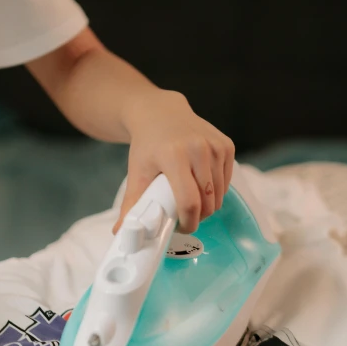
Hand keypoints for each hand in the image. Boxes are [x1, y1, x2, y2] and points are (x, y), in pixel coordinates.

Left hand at [114, 90, 234, 233]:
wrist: (161, 112)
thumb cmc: (148, 145)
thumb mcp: (136, 172)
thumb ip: (131, 204)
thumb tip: (119, 233)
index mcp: (173, 156)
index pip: (189, 201)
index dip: (189, 222)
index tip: (182, 227)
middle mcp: (198, 148)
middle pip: (208, 201)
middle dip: (198, 216)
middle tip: (185, 214)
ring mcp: (215, 145)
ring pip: (219, 193)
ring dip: (209, 204)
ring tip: (192, 200)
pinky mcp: (226, 144)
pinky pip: (226, 180)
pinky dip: (217, 190)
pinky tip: (202, 184)